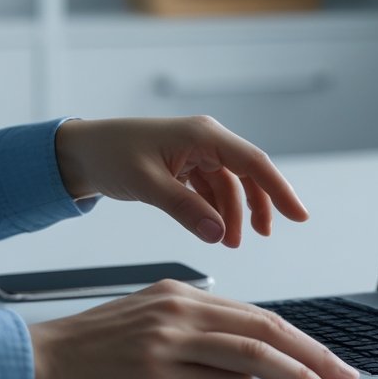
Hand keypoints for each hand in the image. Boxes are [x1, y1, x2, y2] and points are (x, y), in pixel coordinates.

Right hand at [27, 280, 358, 378]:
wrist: (37, 363)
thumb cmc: (91, 352)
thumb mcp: (151, 326)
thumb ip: (197, 336)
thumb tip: (243, 365)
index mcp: (182, 294)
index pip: (256, 315)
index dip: (300, 339)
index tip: (327, 359)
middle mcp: (181, 308)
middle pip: (266, 328)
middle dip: (315, 354)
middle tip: (345, 375)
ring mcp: (169, 337)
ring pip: (253, 352)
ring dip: (299, 374)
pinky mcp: (156, 370)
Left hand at [54, 116, 307, 247]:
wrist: (79, 153)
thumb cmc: (108, 156)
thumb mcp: (147, 184)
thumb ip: (184, 209)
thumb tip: (217, 233)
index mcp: (202, 135)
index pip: (253, 163)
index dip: (279, 190)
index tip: (298, 216)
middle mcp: (205, 140)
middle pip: (247, 174)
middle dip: (258, 206)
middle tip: (264, 236)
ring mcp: (195, 153)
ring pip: (229, 185)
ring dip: (233, 214)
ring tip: (230, 243)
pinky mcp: (185, 166)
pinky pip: (211, 189)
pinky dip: (215, 211)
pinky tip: (214, 231)